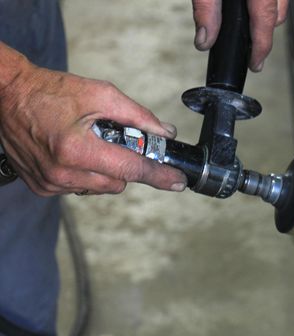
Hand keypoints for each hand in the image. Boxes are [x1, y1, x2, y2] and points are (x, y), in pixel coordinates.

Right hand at [0, 46, 186, 195]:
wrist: (8, 95)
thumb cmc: (51, 91)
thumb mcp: (100, 94)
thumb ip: (137, 115)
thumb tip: (164, 132)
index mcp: (77, 150)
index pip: (131, 169)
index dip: (159, 175)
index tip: (178, 182)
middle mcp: (62, 173)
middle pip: (119, 182)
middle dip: (126, 165)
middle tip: (116, 143)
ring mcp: (50, 183)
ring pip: (101, 187)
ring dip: (105, 170)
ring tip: (90, 144)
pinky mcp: (42, 187)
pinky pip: (81, 188)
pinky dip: (86, 174)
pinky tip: (75, 153)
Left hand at [191, 0, 288, 71]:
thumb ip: (205, 10)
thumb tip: (204, 40)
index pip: (266, 22)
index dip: (261, 49)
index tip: (255, 65)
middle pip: (277, 14)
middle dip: (264, 31)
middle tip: (247, 46)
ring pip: (279, 2)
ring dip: (266, 13)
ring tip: (247, 21)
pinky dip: (264, 0)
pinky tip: (248, 3)